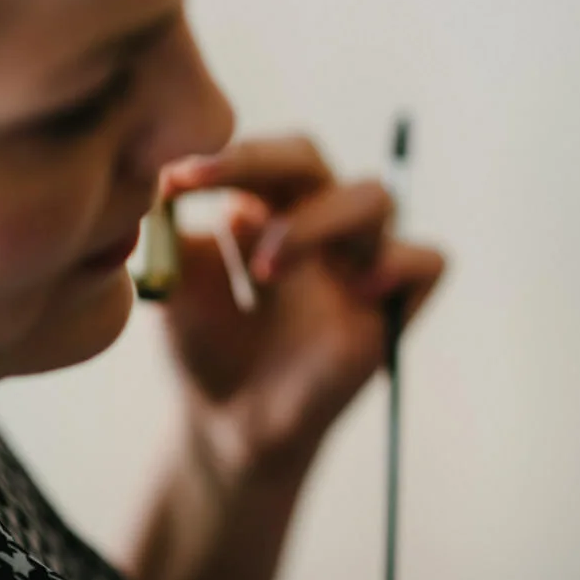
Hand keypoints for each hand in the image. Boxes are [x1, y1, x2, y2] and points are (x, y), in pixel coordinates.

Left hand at [154, 134, 445, 479]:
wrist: (231, 423)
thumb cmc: (206, 346)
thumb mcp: (174, 287)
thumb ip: (165, 235)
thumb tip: (153, 183)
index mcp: (269, 202)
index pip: (261, 156)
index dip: (227, 159)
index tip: (173, 180)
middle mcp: (321, 219)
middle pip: (312, 158)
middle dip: (262, 167)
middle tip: (218, 207)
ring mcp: (363, 258)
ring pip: (375, 198)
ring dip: (318, 222)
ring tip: (266, 271)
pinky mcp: (396, 304)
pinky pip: (427, 261)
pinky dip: (397, 264)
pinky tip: (355, 292)